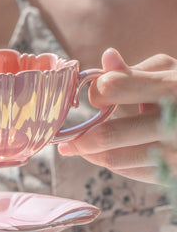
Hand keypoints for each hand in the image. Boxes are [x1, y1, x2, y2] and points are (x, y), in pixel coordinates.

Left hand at [58, 49, 176, 183]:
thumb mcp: (173, 73)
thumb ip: (137, 71)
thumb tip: (106, 57)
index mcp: (172, 89)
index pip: (113, 88)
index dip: (96, 91)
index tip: (93, 97)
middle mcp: (174, 122)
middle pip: (108, 135)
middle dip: (80, 138)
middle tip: (65, 141)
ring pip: (116, 159)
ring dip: (91, 155)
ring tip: (78, 150)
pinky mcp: (176, 174)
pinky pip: (133, 172)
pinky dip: (114, 164)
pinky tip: (104, 157)